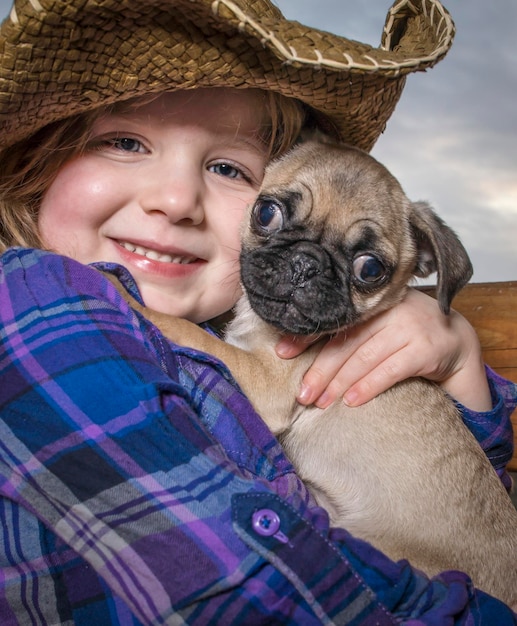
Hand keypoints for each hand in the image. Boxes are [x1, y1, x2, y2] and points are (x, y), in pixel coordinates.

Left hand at [275, 288, 491, 411]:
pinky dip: (368, 386)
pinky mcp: (426, 349)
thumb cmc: (405, 335)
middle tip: (301, 393)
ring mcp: (409, 328)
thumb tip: (298, 350)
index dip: (306, 336)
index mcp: (371, 302)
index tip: (282, 352)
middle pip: (345, 342)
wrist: (454, 339)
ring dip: (338, 383)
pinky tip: (351, 401)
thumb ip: (350, 333)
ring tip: (319, 402)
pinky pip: (390, 370)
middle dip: (319, 370)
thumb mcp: (378, 326)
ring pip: (364, 358)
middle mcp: (389, 310)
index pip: (333, 320)